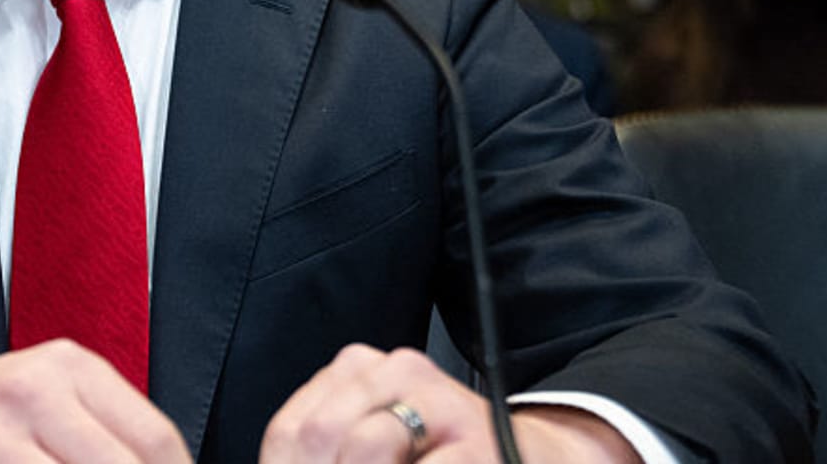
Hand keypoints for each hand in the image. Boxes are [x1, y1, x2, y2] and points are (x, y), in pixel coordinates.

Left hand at [259, 345, 639, 462]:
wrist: (536, 458)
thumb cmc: (444, 460)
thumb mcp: (378, 447)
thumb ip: (328, 453)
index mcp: (357, 373)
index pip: (290, 433)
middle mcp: (397, 371)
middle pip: (319, 438)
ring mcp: (442, 402)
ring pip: (365, 450)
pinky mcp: (479, 444)